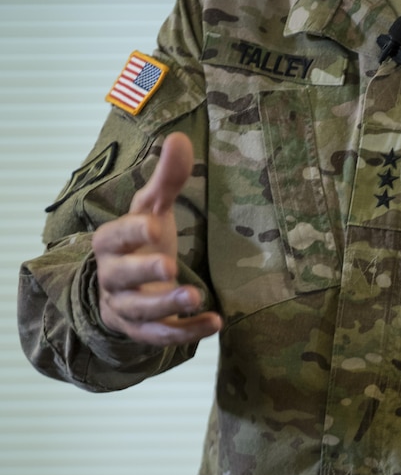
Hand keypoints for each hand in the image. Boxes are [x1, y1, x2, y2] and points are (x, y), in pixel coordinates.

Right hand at [91, 133, 221, 345]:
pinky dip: (186, 332)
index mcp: (111, 243)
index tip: (154, 226)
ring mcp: (126, 307)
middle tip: (169, 266)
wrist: (126, 290)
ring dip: (166, 307)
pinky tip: (215, 323)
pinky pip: (160, 336)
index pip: (115, 236)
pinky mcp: (143, 331)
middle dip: (144, 272)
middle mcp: (113, 277)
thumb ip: (167, 180)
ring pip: (139, 311)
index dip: (132, 232)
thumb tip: (179, 138)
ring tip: (196, 298)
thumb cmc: (142, 243)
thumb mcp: (152, 210)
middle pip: (121, 277)